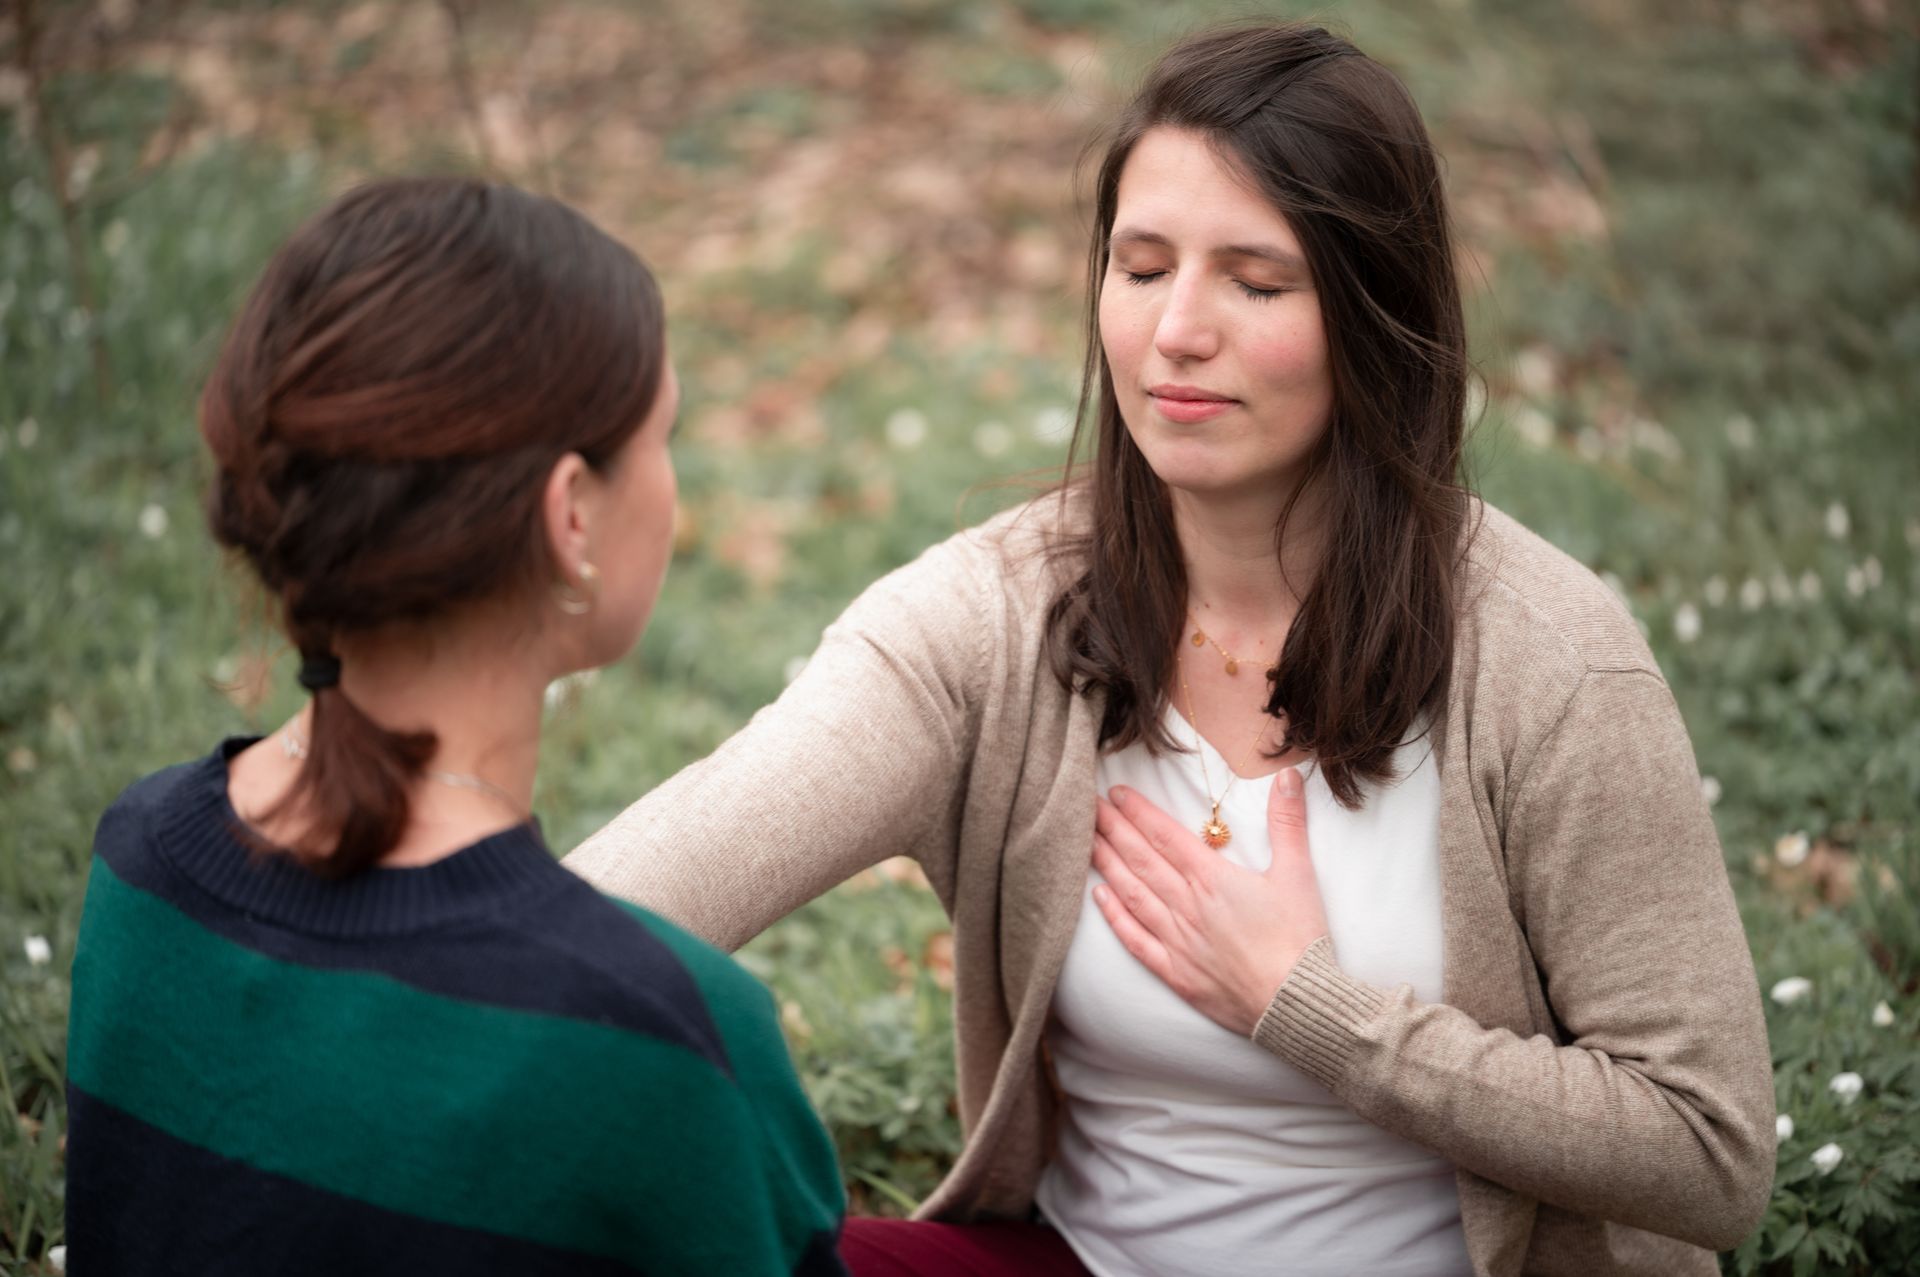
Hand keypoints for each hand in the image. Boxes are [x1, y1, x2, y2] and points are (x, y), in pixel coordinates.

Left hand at [1091, 768, 1330, 1036]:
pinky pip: (1136, 941)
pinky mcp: (1176, 973)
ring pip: (1132, 894)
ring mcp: (1177, 940)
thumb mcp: (1298, 874)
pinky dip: (1116, 918)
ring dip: (1107, 866)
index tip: (1116, 792)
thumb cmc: (1299, 939)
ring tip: (1085, 842)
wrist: (1295, 1003)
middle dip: (1112, 829)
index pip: (1165, 835)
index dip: (1138, 812)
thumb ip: (1287, 822)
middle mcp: (1187, 905)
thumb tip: (1287, 776)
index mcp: (1212, 878)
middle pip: (1140, 859)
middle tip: (1087, 806)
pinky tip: (1099, 899)